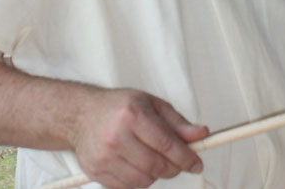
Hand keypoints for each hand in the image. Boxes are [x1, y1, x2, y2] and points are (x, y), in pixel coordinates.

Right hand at [70, 87, 208, 188]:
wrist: (82, 115)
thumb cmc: (119, 106)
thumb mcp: (151, 104)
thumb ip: (177, 122)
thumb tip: (202, 134)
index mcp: (133, 114)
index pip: (166, 144)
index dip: (186, 157)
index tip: (197, 163)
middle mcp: (117, 136)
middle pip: (157, 165)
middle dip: (174, 167)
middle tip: (179, 161)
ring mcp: (105, 156)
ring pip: (145, 180)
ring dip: (156, 174)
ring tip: (153, 158)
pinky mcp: (97, 172)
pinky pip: (129, 187)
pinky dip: (140, 180)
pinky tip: (137, 164)